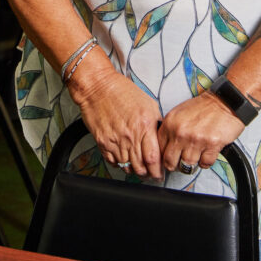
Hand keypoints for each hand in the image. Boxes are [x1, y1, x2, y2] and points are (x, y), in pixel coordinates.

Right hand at [69, 64, 163, 178]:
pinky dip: (120, 164)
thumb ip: (156, 123)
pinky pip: (113, 162)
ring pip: (127, 168)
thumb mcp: (148, 103)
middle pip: (141, 168)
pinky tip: (124, 158)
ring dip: (134, 170)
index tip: (160, 173)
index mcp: (144, 125)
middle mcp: (130, 136)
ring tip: (138, 166)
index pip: (154, 159)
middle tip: (150, 173)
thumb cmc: (121, 91)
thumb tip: (162, 138)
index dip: (158, 171)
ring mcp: (115, 141)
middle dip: (148, 174)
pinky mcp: (102, 143)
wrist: (98, 86)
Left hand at [157, 92, 244, 172]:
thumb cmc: (203, 107)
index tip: (169, 158)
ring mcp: (196, 139)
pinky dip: (206, 161)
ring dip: (193, 162)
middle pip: (170, 162)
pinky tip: (207, 152)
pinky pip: (204, 164)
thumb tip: (163, 148)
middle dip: (175, 165)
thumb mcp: (179, 113)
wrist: (225, 100)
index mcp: (170, 122)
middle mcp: (181, 131)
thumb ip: (170, 129)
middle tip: (181, 161)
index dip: (164, 157)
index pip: (159, 149)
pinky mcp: (212, 145)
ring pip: (187, 165)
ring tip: (197, 153)